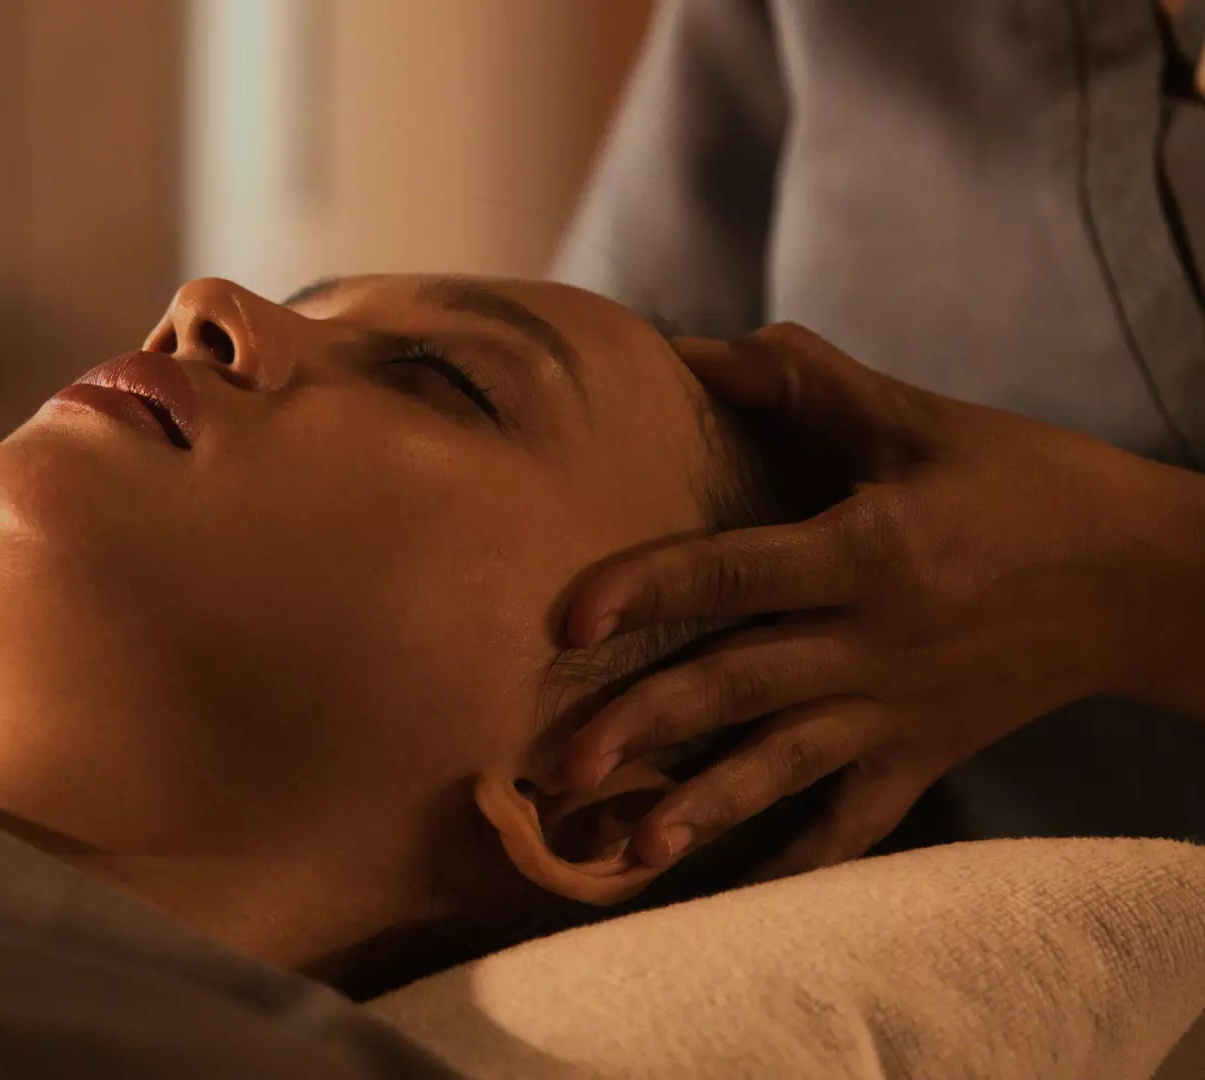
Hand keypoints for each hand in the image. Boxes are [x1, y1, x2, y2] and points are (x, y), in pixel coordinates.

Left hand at [555, 323, 1204, 882]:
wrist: (1153, 579)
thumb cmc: (1029, 483)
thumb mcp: (921, 420)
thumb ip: (807, 382)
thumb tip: (694, 348)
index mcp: (868, 553)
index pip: (737, 576)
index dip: (649, 592)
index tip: (569, 622)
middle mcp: (876, 642)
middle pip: (743, 686)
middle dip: (650, 725)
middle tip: (562, 765)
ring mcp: (901, 710)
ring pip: (788, 765)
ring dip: (708, 809)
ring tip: (633, 849)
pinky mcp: (926, 755)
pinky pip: (857, 821)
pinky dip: (798, 861)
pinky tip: (731, 894)